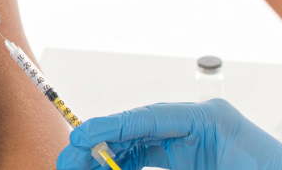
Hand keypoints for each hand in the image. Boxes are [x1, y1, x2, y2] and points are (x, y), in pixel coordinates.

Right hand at [57, 99, 281, 169]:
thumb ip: (163, 163)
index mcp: (210, 119)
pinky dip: (129, 167)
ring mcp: (197, 143)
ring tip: (82, 168)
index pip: (149, 117)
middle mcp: (200, 126)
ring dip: (110, 159)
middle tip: (71, 161)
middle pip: (138, 131)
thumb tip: (117, 165)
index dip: (110, 128)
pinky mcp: (195, 160)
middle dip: (101, 146)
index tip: (80, 138)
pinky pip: (152, 160)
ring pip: (140, 147)